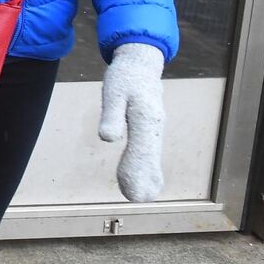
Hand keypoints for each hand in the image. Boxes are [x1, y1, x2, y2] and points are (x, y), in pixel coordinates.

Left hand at [99, 42, 164, 201]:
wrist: (141, 64)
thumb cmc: (124, 77)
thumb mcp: (113, 91)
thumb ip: (112, 115)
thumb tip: (108, 138)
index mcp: (146, 119)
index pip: (141, 150)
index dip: (136, 171)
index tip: (131, 191)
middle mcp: (155, 127)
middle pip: (150, 158)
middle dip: (142, 179)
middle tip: (134, 200)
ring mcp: (155, 130)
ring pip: (153, 158)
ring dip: (146, 177)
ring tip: (137, 197)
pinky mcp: (151, 130)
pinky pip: (151, 154)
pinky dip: (149, 170)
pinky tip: (147, 185)